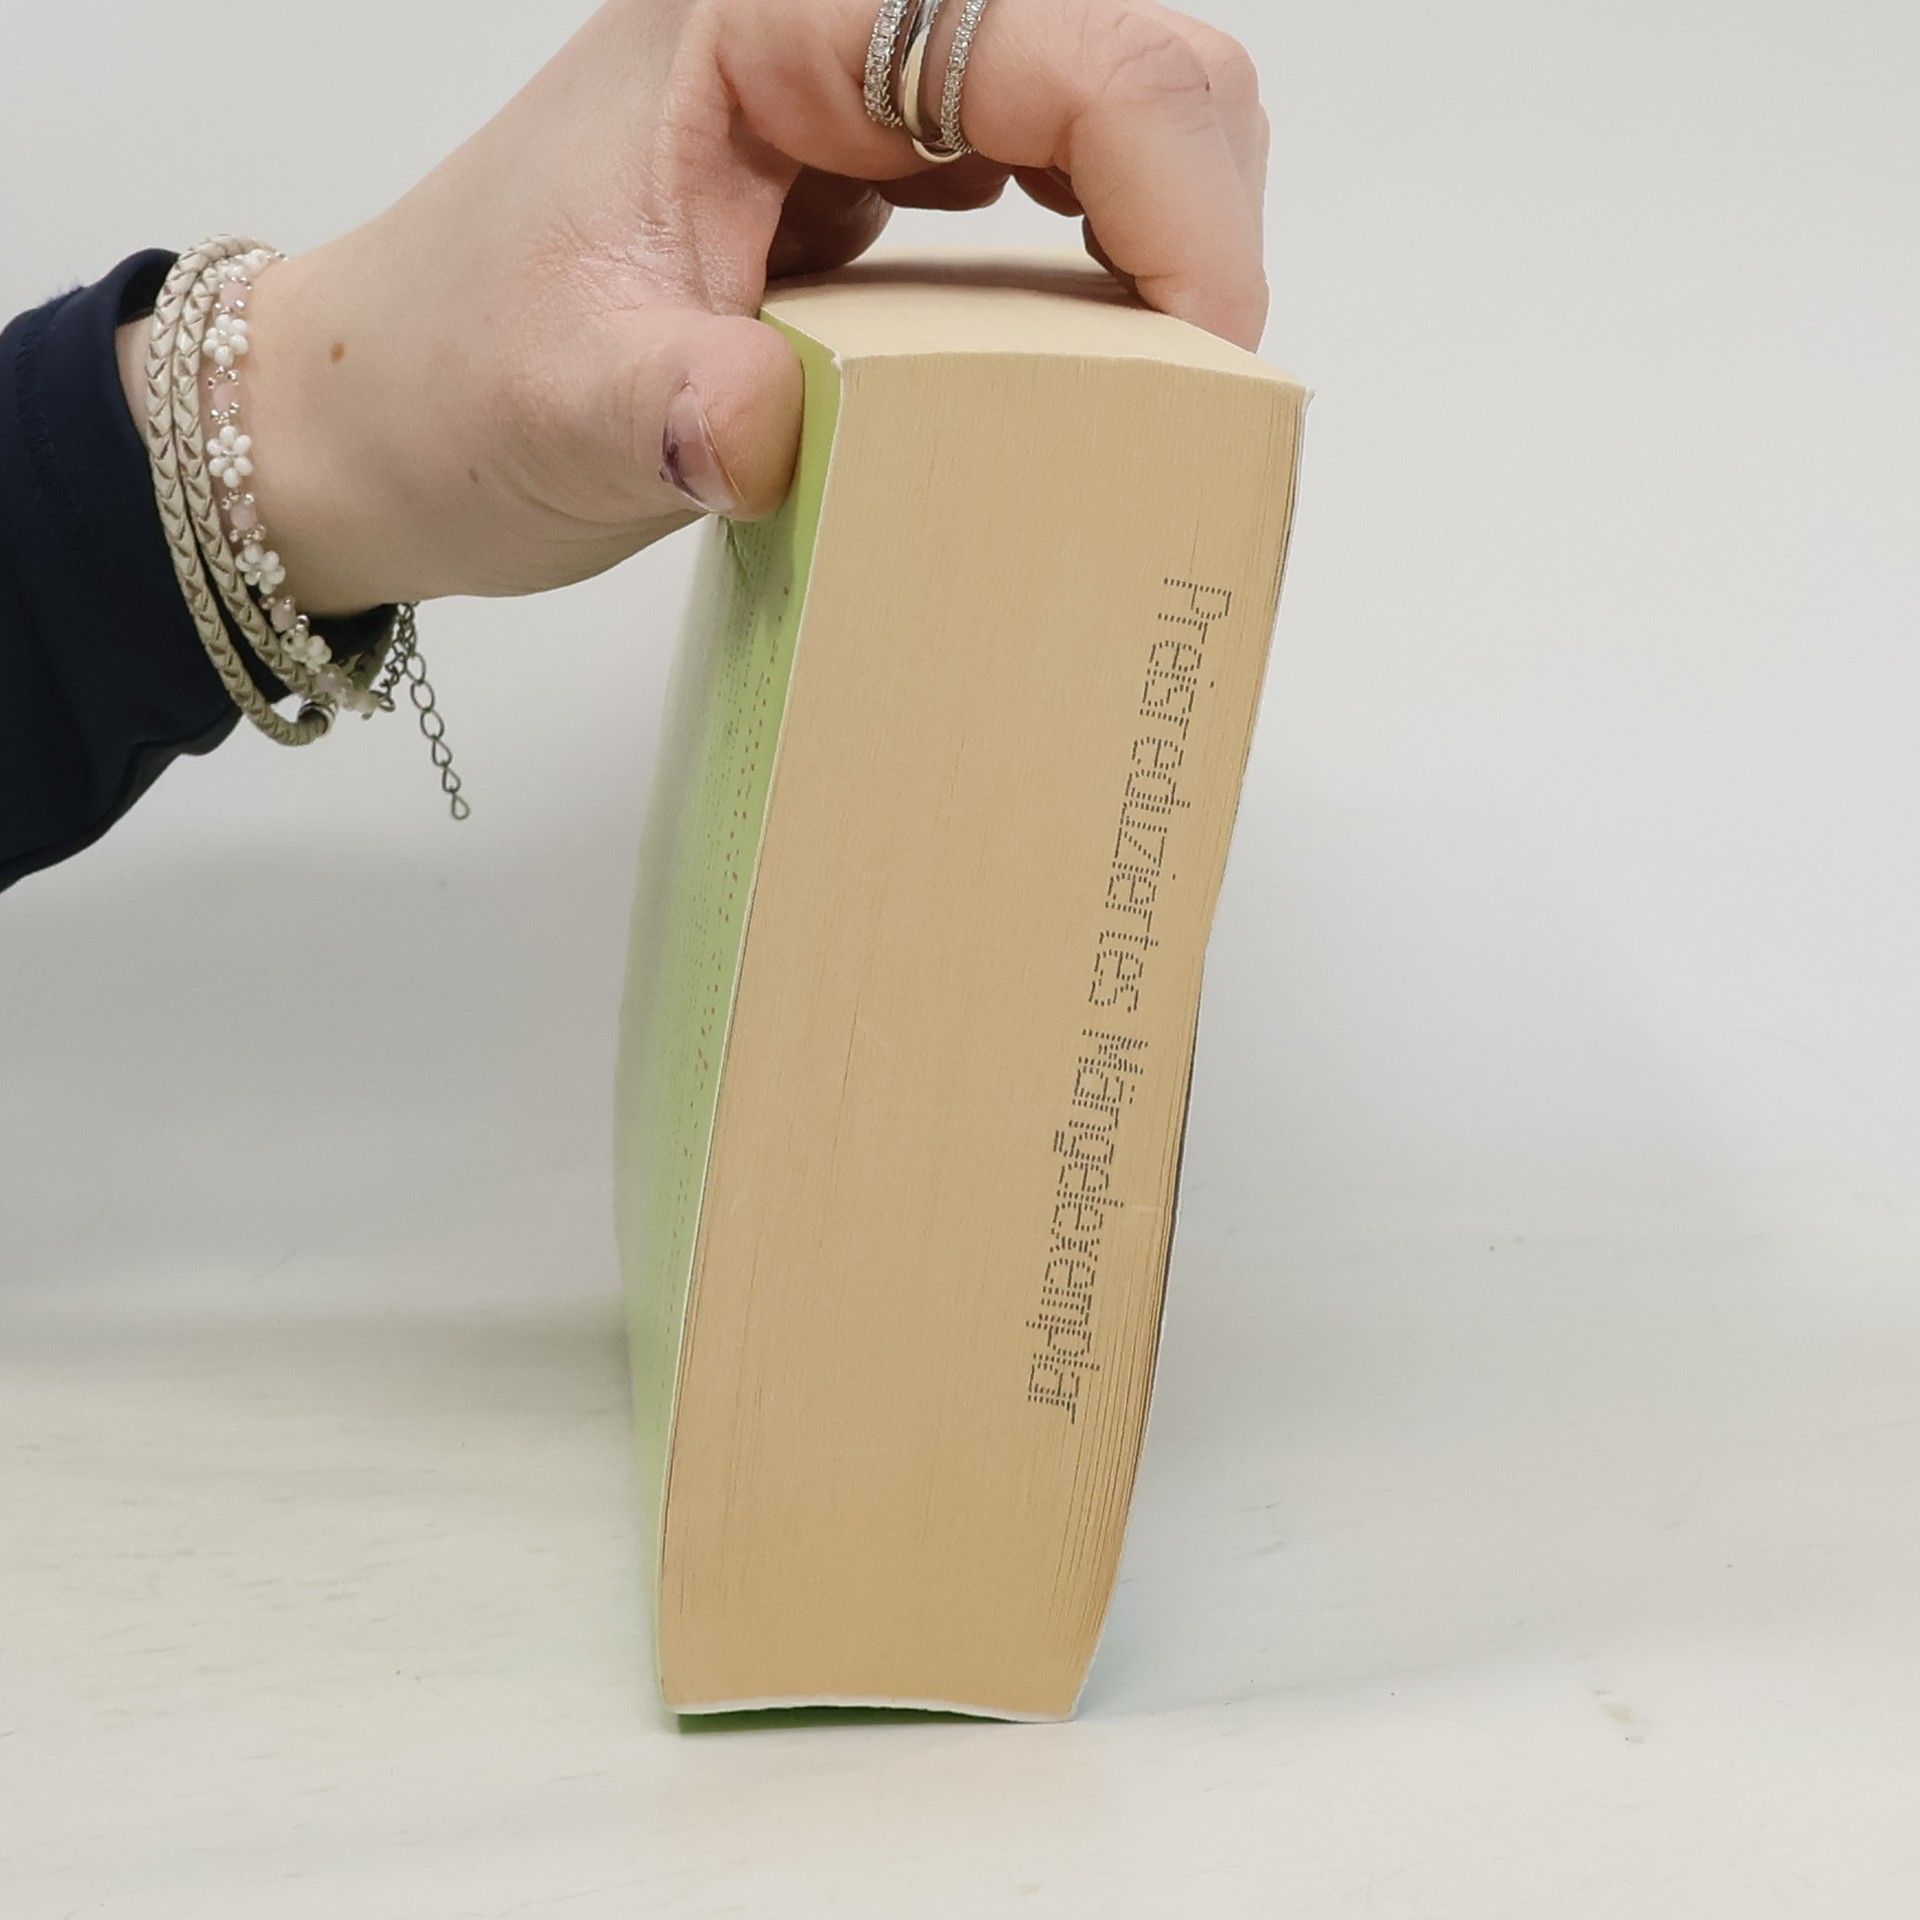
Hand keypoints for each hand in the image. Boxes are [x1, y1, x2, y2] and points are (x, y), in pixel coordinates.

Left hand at [132, 0, 1268, 613]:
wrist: (385, 418)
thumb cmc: (441, 379)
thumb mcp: (558, 404)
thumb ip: (682, 410)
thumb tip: (798, 440)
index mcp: (765, 21)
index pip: (1061, 44)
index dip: (1175, 193)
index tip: (1198, 363)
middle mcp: (833, 37)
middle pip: (1126, 59)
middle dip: (1196, 220)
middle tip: (1188, 396)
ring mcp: (858, 109)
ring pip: (1108, 122)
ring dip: (1158, 253)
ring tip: (1141, 397)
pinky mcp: (869, 189)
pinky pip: (1047, 202)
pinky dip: (1098, 289)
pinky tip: (1077, 381)